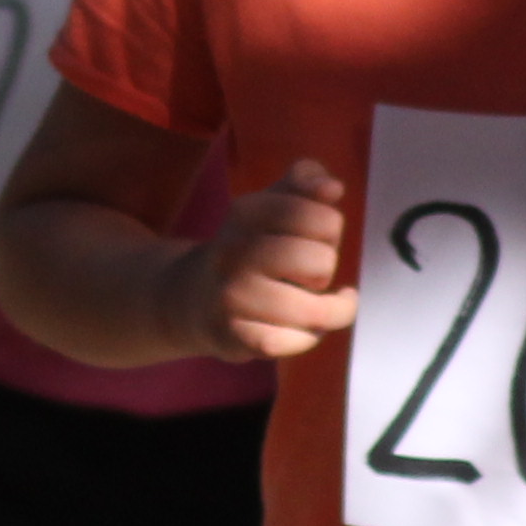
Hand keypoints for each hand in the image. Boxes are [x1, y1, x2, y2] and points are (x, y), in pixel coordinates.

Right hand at [173, 159, 359, 359]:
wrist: (194, 300)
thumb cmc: (249, 249)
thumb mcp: (270, 205)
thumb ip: (305, 182)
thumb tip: (331, 188)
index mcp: (244, 212)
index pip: (320, 215)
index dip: (329, 227)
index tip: (317, 235)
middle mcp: (233, 253)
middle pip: (321, 262)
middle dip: (325, 269)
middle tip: (310, 272)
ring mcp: (232, 297)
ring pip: (312, 310)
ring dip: (326, 310)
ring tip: (318, 303)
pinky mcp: (234, 336)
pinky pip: (291, 343)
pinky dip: (307, 338)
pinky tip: (306, 329)